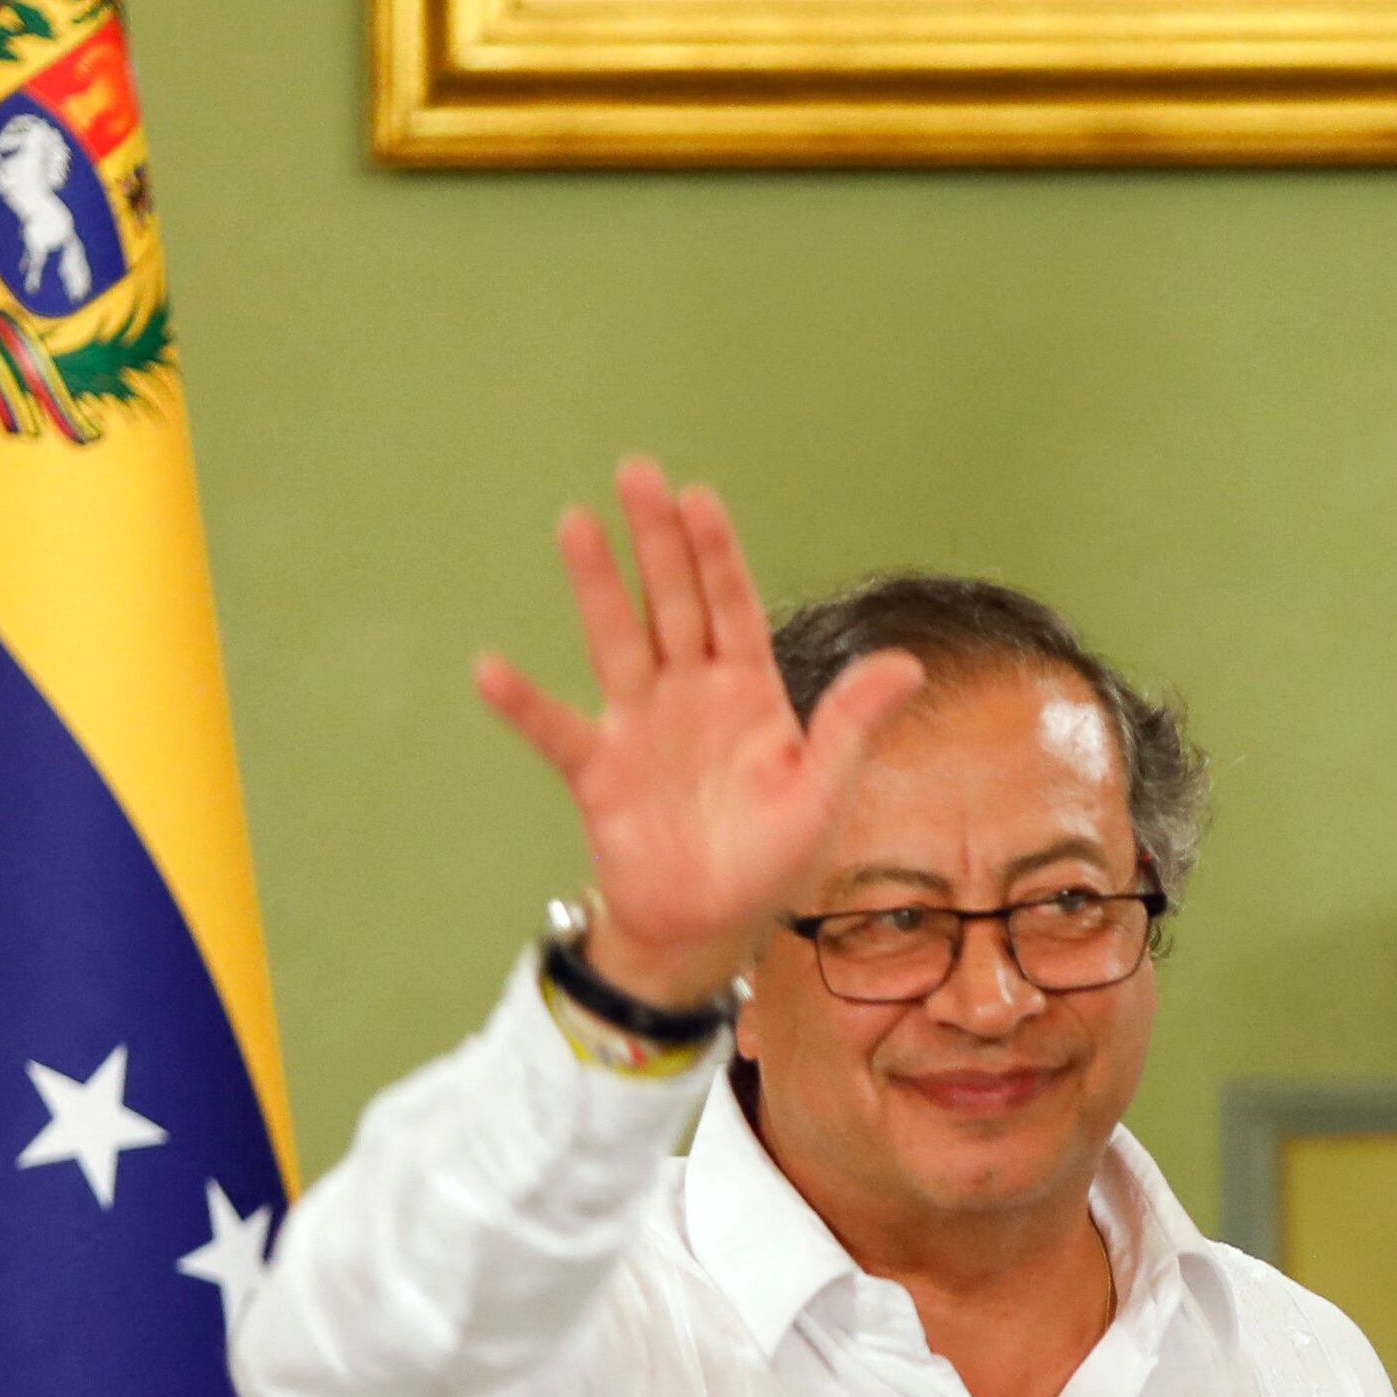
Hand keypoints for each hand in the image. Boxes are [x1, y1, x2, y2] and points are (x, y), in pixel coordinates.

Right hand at [471, 455, 926, 1012]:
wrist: (710, 926)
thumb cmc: (771, 858)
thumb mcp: (823, 792)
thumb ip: (852, 726)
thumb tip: (906, 665)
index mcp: (748, 692)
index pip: (732, 606)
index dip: (717, 554)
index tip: (700, 495)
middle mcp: (689, 694)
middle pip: (671, 603)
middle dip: (656, 539)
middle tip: (636, 469)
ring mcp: (639, 726)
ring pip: (616, 641)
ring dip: (597, 585)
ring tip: (575, 522)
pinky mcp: (599, 773)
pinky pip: (555, 732)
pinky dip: (524, 705)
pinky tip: (490, 670)